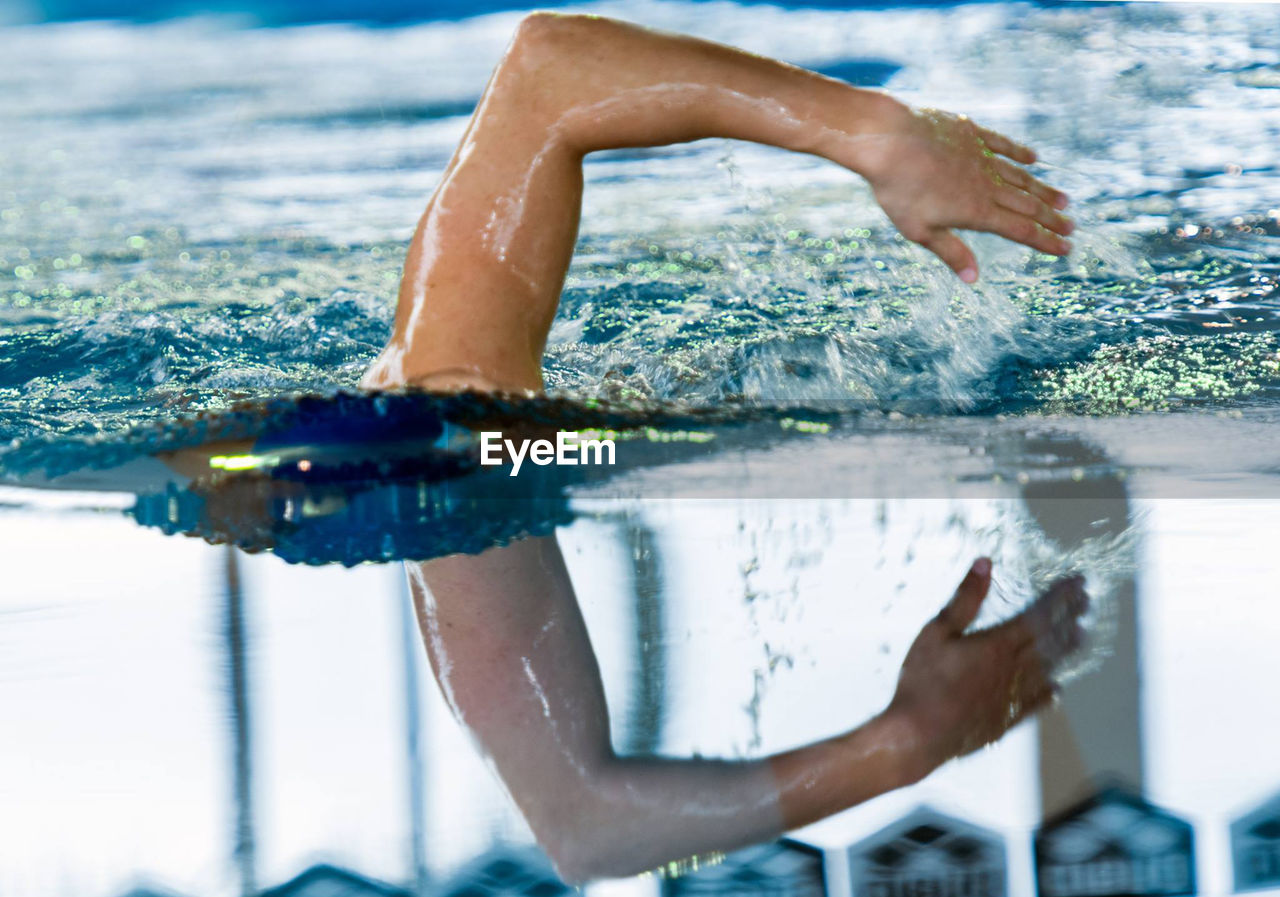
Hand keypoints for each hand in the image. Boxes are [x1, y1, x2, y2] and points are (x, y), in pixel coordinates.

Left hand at [844, 104, 1073, 281]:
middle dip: (1051, 219)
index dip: (1045, 241)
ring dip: (1042, 190)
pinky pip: (1003, 145)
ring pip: (1021, 176)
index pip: (1020, 231)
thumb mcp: (920, 230)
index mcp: (977, 212)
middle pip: (1027, 205)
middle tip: (1071, 227)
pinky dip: (1020, 153)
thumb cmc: (898, 190)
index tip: (1065, 249)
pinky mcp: (971, 134)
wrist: (889, 141)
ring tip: (1063, 200)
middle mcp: (987, 184)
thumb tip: (973, 279)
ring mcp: (981, 157)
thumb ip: (950, 252)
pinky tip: (1033, 159)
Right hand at [888, 558, 1087, 777]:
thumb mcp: (935, 632)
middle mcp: (1012, 671)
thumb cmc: (921, 682)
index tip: (1078, 583)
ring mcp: (1012, 698)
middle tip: (1087, 601)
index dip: (1061, 598)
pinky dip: (1049, 692)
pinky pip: (1036, 703)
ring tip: (1081, 636)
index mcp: (997, 646)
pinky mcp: (1005, 720)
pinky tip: (1056, 688)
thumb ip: (964, 599)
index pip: (1038, 616)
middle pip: (1050, 640)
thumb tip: (985, 564)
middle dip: (1070, 617)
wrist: (918, 736)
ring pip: (1048, 669)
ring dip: (1066, 650)